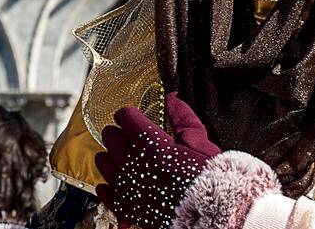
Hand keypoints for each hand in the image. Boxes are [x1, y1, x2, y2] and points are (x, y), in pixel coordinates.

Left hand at [93, 95, 220, 228]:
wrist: (212, 215)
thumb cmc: (210, 182)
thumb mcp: (201, 144)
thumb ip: (183, 119)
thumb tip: (172, 98)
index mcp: (151, 143)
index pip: (124, 116)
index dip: (129, 115)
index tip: (133, 118)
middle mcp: (134, 163)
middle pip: (110, 136)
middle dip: (119, 133)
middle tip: (130, 138)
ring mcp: (127, 186)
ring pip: (102, 161)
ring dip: (111, 157)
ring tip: (124, 160)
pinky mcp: (125, 208)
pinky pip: (103, 191)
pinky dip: (108, 186)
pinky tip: (119, 184)